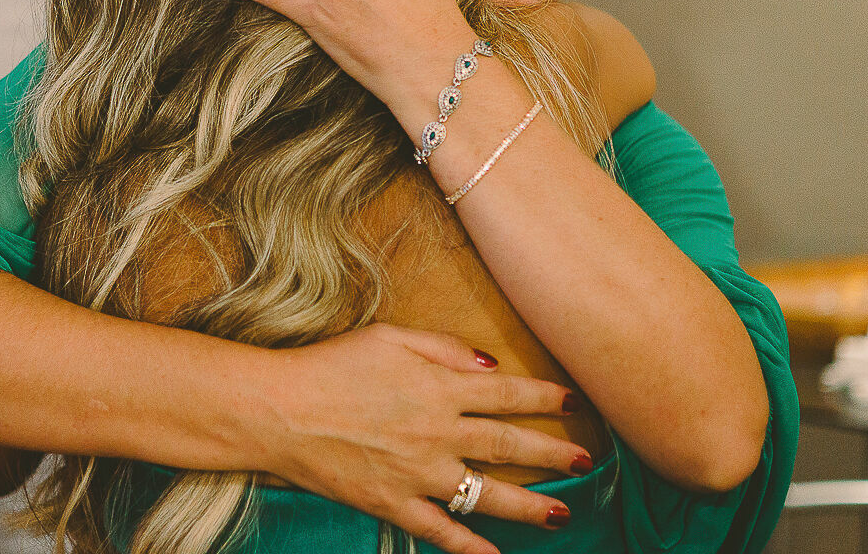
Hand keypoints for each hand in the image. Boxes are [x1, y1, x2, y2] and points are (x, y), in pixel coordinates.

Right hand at [260, 324, 586, 553]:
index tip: (574, 402)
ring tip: (563, 514)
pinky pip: (443, 532)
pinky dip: (473, 549)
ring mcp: (419, 474)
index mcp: (439, 387)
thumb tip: (489, 363)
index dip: (545, 398)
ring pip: (489, 494)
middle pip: (510, 444)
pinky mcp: (395, 504)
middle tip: (586, 460)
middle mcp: (439, 432)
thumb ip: (443, 347)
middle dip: (554, 452)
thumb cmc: (330, 365)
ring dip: (531, 506)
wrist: (280, 410)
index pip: (507, 393)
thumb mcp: (388, 336)